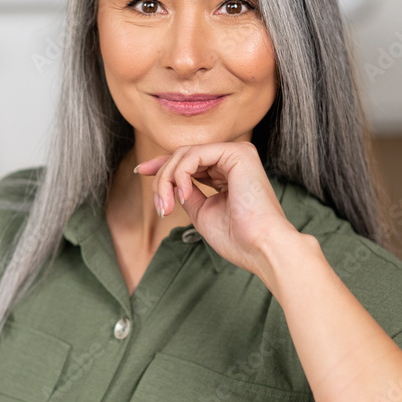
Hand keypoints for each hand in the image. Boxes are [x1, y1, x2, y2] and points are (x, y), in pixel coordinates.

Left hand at [135, 141, 303, 283]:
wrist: (262, 248)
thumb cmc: (238, 239)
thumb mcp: (202, 213)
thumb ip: (188, 194)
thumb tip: (170, 183)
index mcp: (228, 172)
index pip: (189, 161)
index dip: (162, 164)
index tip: (140, 171)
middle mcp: (233, 159)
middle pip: (183, 156)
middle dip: (162, 179)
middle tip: (159, 208)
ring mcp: (237, 153)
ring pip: (185, 154)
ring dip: (167, 180)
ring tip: (166, 207)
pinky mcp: (238, 153)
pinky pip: (194, 155)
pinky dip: (180, 174)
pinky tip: (183, 195)